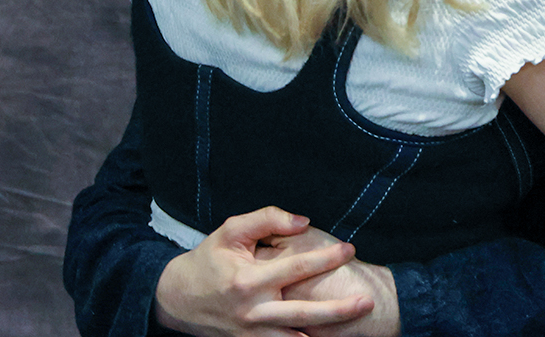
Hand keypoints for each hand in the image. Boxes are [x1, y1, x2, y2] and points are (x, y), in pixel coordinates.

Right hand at [154, 206, 373, 336]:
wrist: (176, 299)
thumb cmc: (208, 260)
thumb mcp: (231, 231)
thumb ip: (268, 219)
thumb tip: (303, 222)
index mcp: (249, 280)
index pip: (297, 268)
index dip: (327, 258)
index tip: (350, 249)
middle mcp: (253, 311)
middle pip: (305, 314)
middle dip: (340, 310)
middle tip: (368, 301)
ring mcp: (252, 333)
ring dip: (326, 335)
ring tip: (357, 329)